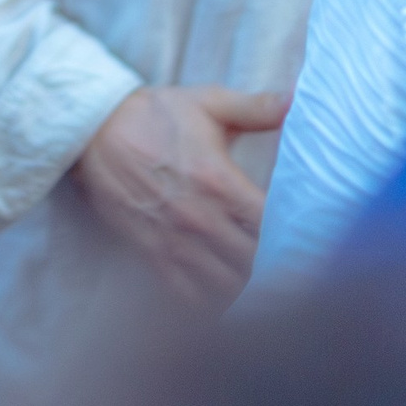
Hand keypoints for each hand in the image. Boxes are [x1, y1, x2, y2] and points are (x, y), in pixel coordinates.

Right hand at [75, 83, 288, 306]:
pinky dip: (208, 304)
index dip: (296, 236)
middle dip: (277, 270)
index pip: (270, 223)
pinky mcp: (150, 251)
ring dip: (248, 292)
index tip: (314, 242)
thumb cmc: (154, 114)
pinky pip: (185, 293)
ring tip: (272, 297)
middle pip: (253, 261)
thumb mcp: (207, 101)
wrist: (92, 127)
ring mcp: (174, 238)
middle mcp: (199, 216)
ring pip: (223, 284)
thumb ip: (256, 107)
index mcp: (219, 179)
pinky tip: (227, 307)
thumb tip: (297, 98)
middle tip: (300, 277)